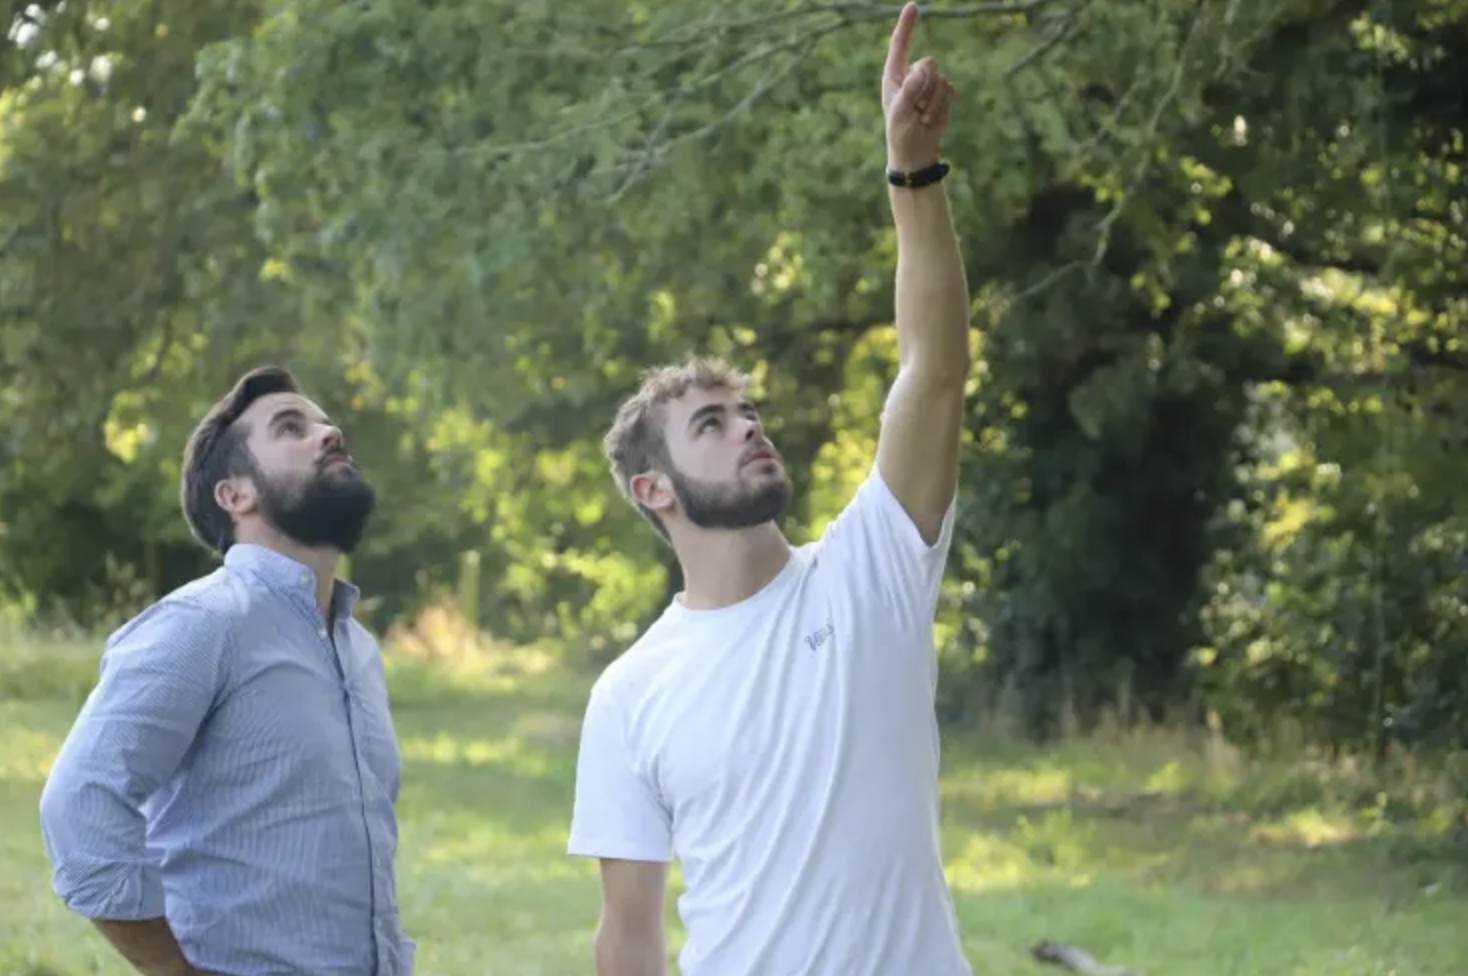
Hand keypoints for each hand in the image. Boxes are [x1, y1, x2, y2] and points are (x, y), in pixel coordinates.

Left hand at [881, 2, 954, 173]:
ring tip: (922, 117)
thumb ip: (909, 89)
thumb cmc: (901, 133)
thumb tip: (922, 69)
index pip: (900, 44)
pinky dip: (943, 105)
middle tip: (916, 109)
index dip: (907, 25)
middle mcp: (911, 75)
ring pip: (940, 78)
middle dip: (925, 87)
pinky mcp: (943, 93)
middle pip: (928, 63)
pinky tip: (932, 118)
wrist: (916, 152)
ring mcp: (928, 84)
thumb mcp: (899, 112)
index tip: (913, 6)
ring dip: (933, 101)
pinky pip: (950, 89)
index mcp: (894, 75)